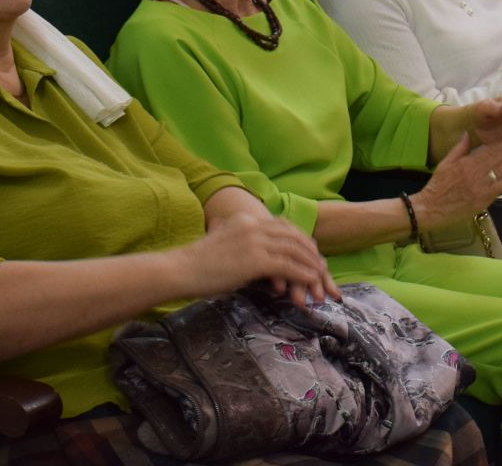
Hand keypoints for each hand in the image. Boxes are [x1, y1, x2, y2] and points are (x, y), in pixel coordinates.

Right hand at [180, 209, 337, 306]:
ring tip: (321, 276)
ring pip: (295, 250)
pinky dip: (304, 273)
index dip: (300, 238)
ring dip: (311, 264)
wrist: (179, 270)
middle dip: (310, 251)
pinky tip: (311, 282)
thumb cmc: (195, 262)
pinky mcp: (256, 260)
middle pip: (293, 235)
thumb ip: (233, 236)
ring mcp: (256, 241)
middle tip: (321, 265)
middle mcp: (254, 225)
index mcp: (247, 219)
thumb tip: (236, 239)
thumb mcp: (219, 240)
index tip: (310, 250)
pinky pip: (289, 266)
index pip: (283, 225)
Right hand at [414, 132, 501, 229]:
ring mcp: (481, 188)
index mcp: (467, 163)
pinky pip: (499, 187)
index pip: (491, 149)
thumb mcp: (446, 163)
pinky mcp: (483, 200)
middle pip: (500, 158)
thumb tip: (468, 133)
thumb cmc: (438, 185)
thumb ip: (459, 148)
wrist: (431, 209)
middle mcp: (475, 173)